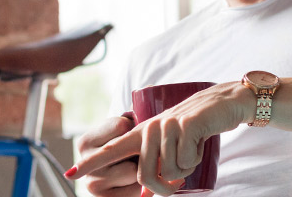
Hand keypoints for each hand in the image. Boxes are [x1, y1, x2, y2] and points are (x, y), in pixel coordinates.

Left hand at [67, 82, 253, 195]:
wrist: (220, 104)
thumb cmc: (194, 132)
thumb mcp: (170, 149)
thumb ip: (154, 167)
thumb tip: (143, 193)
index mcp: (141, 134)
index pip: (111, 150)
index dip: (91, 163)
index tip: (70, 173)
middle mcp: (148, 129)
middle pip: (144, 176)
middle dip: (163, 188)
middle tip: (178, 181)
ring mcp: (165, 126)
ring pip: (167, 172)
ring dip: (184, 170)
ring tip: (190, 150)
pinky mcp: (184, 126)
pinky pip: (185, 162)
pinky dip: (195, 160)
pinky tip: (198, 142)